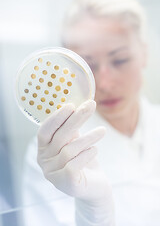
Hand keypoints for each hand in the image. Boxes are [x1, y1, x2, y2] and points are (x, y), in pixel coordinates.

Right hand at [37, 100, 114, 224]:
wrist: (94, 186)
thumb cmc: (83, 160)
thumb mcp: (75, 142)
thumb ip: (71, 129)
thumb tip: (78, 106)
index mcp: (43, 149)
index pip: (44, 131)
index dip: (56, 117)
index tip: (71, 105)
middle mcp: (44, 162)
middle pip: (59, 137)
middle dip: (76, 119)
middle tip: (90, 106)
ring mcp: (53, 175)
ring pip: (69, 149)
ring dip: (88, 138)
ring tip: (102, 131)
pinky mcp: (66, 184)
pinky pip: (75, 164)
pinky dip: (87, 154)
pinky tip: (95, 150)